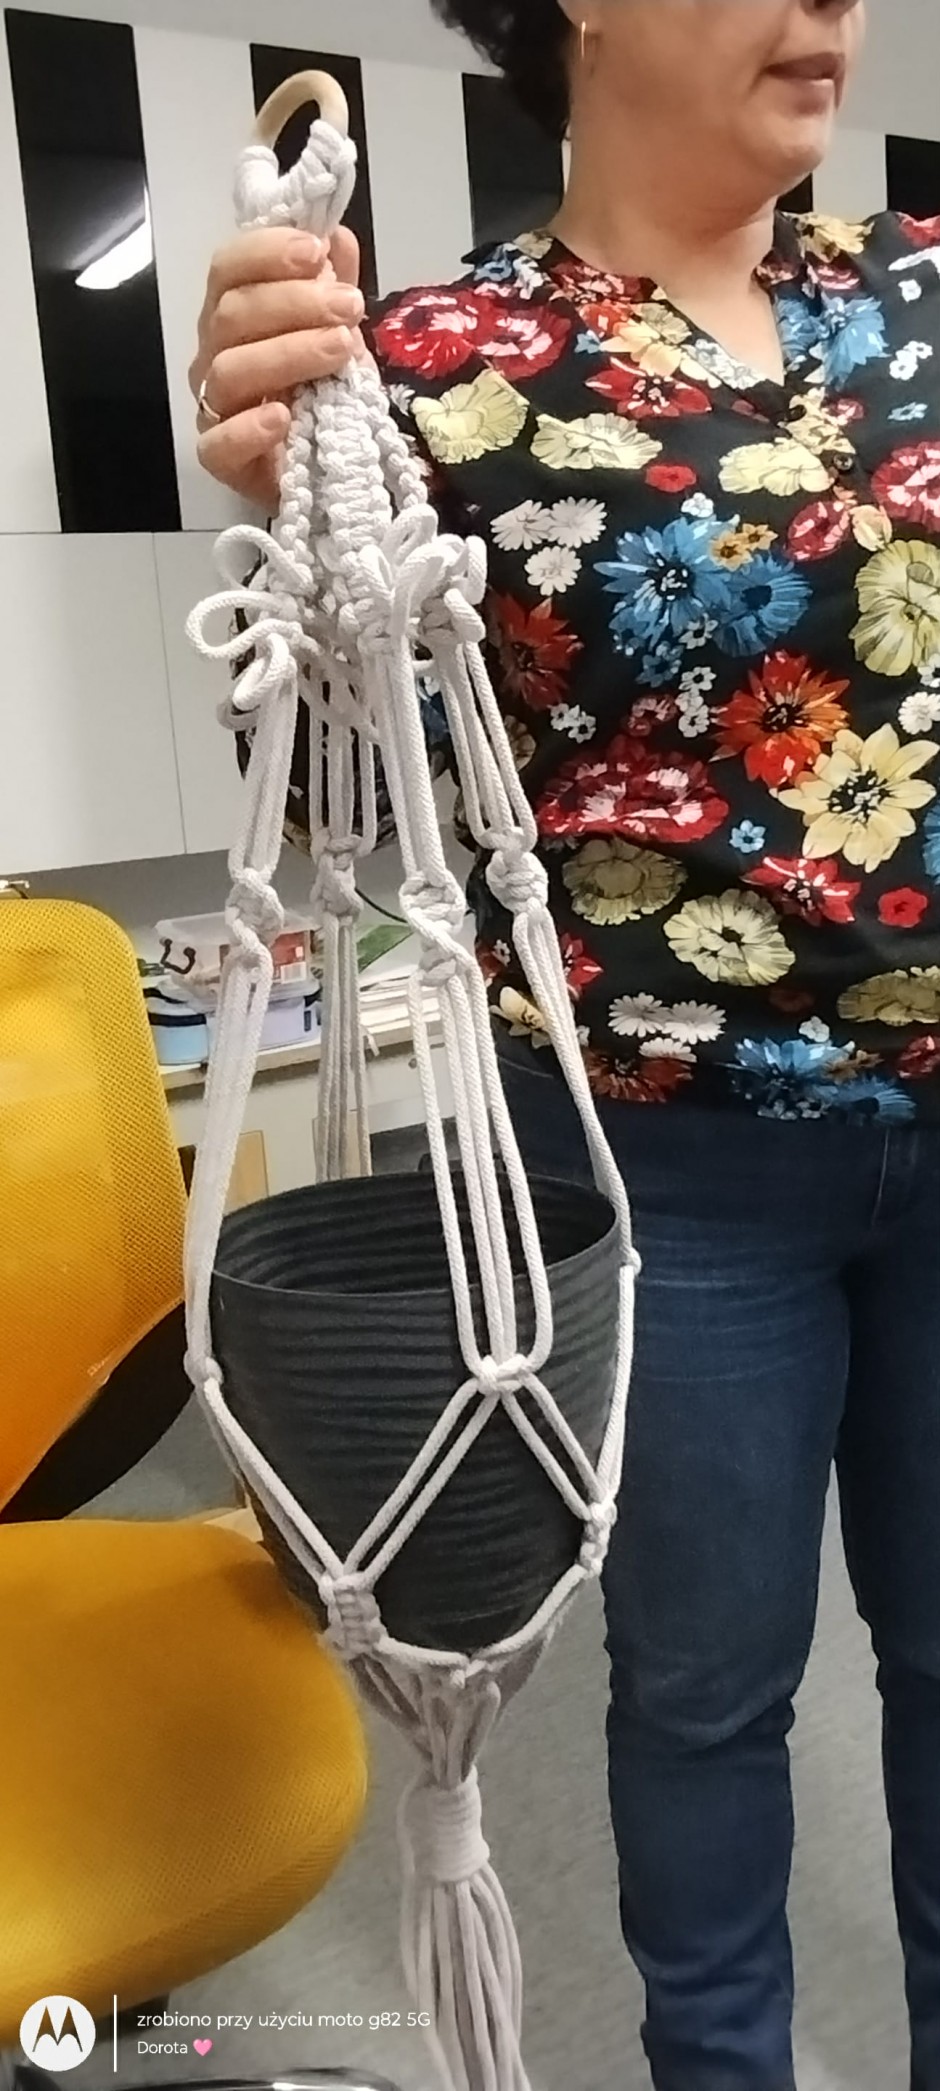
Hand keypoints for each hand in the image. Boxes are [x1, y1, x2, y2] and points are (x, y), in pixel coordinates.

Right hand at [189, 224, 364, 508]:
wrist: (327, 466)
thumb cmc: (322, 390)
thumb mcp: (337, 329)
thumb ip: (334, 284)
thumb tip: (338, 237)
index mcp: (233, 312)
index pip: (228, 268)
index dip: (267, 253)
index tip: (316, 251)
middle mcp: (214, 354)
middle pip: (232, 314)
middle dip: (295, 302)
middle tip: (349, 307)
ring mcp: (213, 407)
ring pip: (231, 370)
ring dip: (289, 353)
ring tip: (341, 349)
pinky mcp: (222, 459)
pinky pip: (220, 444)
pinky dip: (250, 429)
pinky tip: (282, 417)